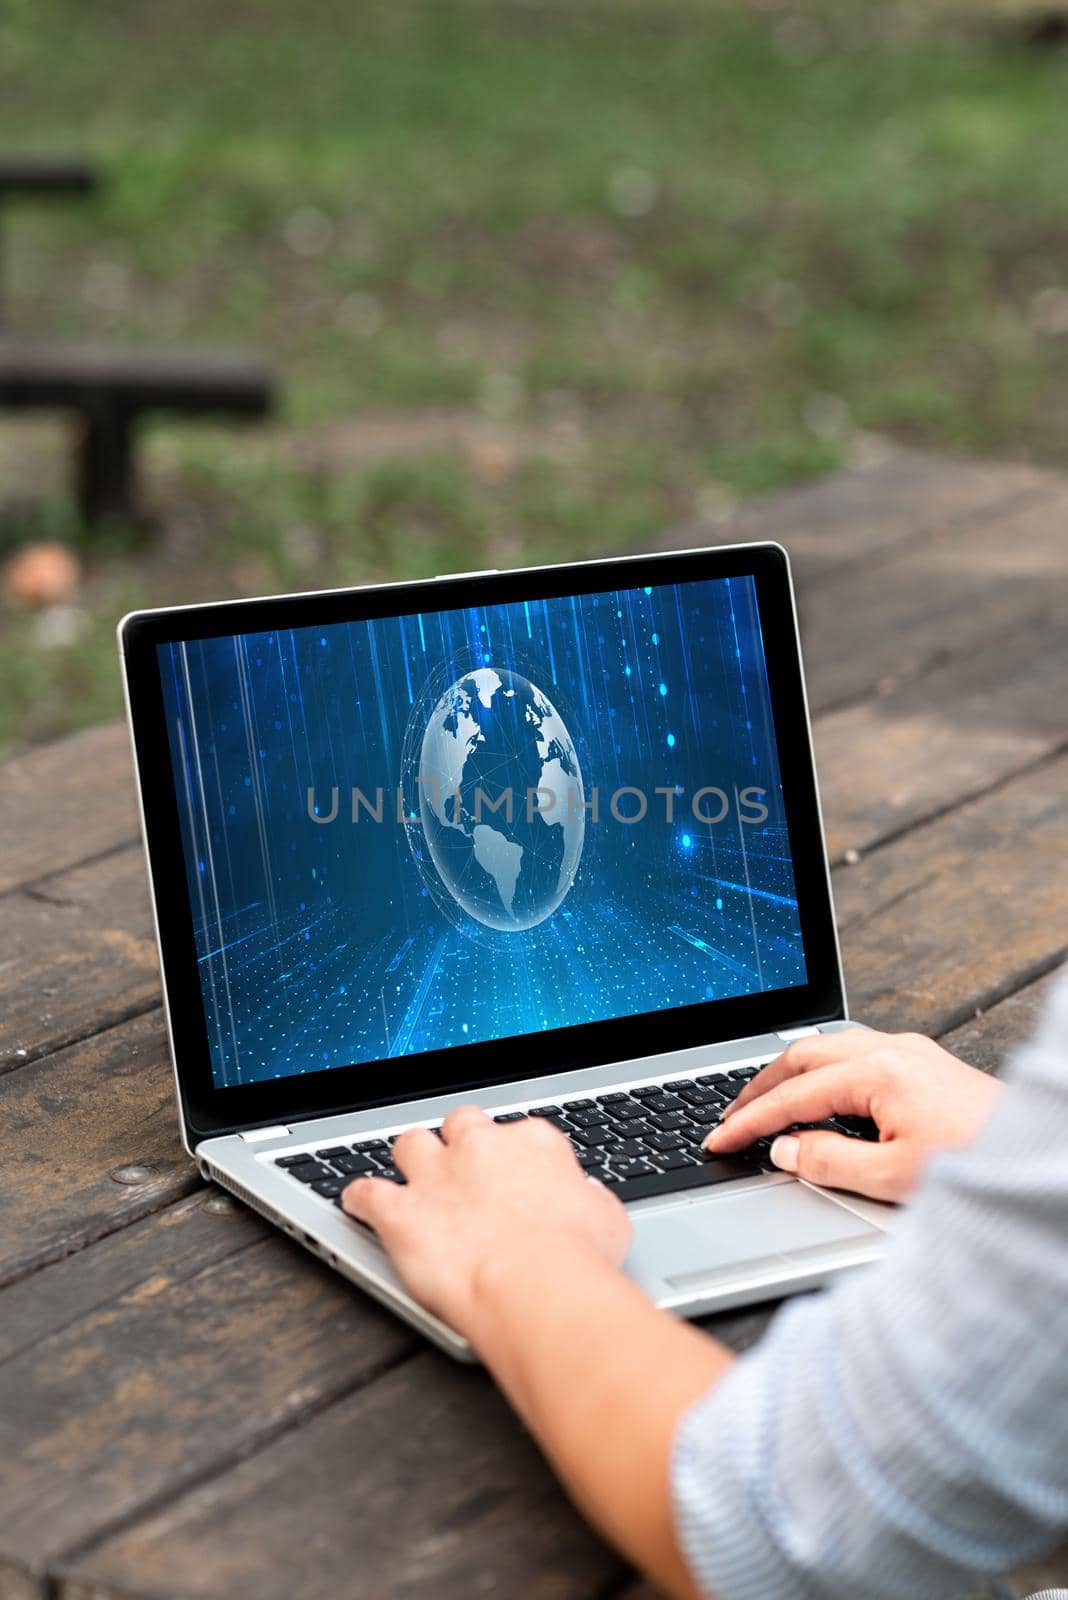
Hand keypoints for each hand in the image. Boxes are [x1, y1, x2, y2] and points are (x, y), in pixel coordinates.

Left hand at [341, 1107, 631, 1342]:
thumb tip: (588, 1197)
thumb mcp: (607, 1219)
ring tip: (409, 1176)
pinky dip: (356, 1198)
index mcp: (532, 1142)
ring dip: (409, 1160)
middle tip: (461, 1168)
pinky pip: (365, 1192)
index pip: (517, 1133)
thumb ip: (590, 1199)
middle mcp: (480, 1146)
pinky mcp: (400, 1211)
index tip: (512, 1176)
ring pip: (410, 1144)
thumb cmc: (577, 1259)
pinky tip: (354, 1202)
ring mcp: (435, 1175)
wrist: (536, 1285)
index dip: (511, 1156)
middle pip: (459, 1124)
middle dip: (457, 1142)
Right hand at [704, 1028, 1002, 1202]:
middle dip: (759, 1084)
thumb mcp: (894, 1178)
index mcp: (879, 1072)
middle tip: (730, 1115)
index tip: (719, 1139)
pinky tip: (819, 1096)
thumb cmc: (980, 1166)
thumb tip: (783, 1150)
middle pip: (802, 1054)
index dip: (749, 1120)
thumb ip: (828, 1162)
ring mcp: (911, 1051)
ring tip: (764, 1103)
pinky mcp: (925, 1062)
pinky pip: (855, 1053)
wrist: (1041, 1153)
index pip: (793, 1096)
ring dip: (790, 1074)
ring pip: (828, 1048)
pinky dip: (822, 1072)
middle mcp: (892, 1050)